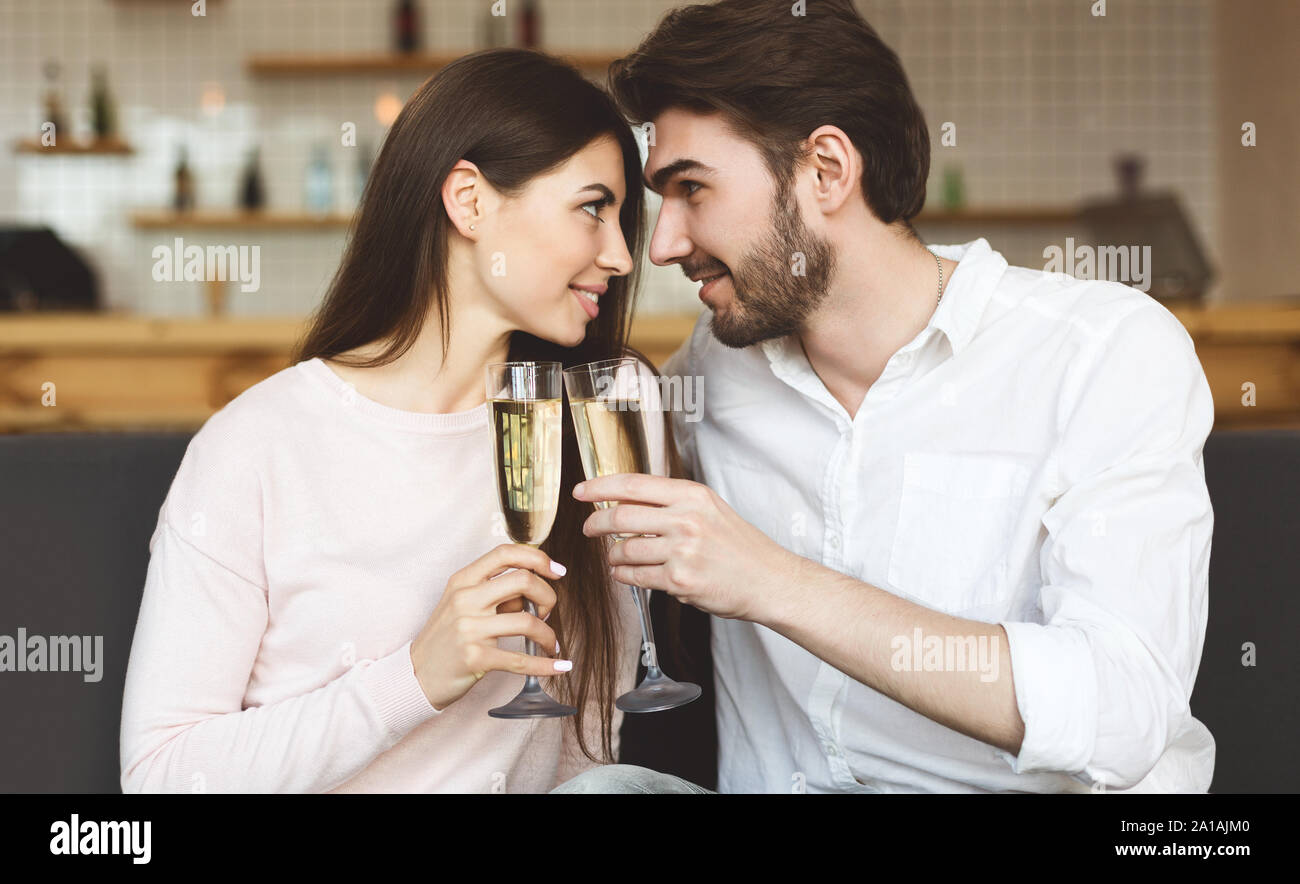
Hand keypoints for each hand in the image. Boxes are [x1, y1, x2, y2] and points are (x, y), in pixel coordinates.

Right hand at [410, 543, 570, 710]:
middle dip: (549, 596)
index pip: (505, 553)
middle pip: (524, 580)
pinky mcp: (475, 657)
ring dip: (548, 635)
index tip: (557, 571)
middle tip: (549, 612)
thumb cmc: (446, 638)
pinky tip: (559, 666)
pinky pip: (521, 660)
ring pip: (528, 621)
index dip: (537, 558)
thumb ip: (494, 592)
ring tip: (550, 644)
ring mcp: (469, 628)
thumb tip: (537, 589)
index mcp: (463, 580)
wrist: (416, 675)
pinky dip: (546, 665)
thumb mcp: (462, 605)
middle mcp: (465, 599)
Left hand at [574, 474, 798, 621]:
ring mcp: (682, 551)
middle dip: (595, 523)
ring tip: (617, 557)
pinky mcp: (679, 580)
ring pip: (624, 550)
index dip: (600, 487)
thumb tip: (627, 499)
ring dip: (613, 556)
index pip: (633, 485)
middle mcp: (686, 519)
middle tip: (589, 528)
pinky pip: (635, 576)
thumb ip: (672, 502)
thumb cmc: (739, 546)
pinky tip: (628, 573)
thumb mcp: (710, 509)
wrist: (768, 579)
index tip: (581, 492)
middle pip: (620, 516)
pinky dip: (624, 575)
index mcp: (691, 495)